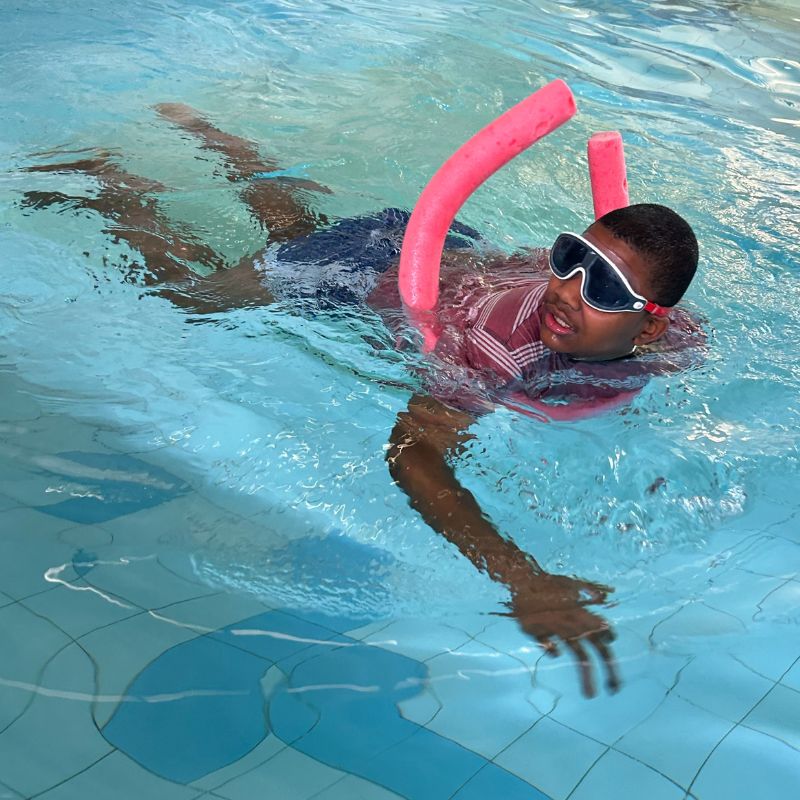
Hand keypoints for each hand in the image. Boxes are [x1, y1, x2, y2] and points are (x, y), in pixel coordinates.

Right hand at [507, 572, 618, 696]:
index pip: (603, 632)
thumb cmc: (547, 584)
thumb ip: (589, 592)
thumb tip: (604, 600)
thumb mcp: (572, 585)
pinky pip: (550, 646)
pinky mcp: (540, 631)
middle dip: (610, 669)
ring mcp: (558, 628)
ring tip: (591, 695)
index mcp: (584, 612)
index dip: (608, 645)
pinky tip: (554, 653)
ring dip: (587, 676)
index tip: (611, 660)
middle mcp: (575, 622)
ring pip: (579, 654)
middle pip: (598, 647)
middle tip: (615, 689)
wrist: (522, 580)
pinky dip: (553, 650)